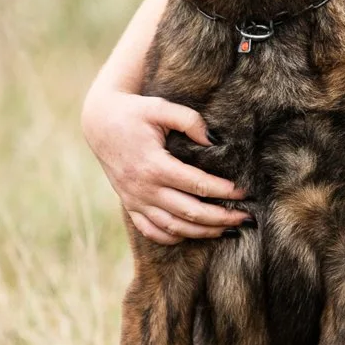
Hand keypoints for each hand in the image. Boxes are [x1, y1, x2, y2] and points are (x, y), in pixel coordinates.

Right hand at [80, 87, 248, 243]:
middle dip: (220, 217)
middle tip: (245, 218)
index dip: (223, 191)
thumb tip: (214, 141)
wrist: (99, 122)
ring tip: (227, 230)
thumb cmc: (135, 112)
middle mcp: (143, 188)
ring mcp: (134, 199)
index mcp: (154, 165)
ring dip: (201, 232)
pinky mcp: (129, 204)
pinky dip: (171, 237)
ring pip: (172, 226)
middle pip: (189, 212)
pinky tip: (191, 234)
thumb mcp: (161, 107)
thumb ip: (190, 121)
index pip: (197, 184)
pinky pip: (150, 230)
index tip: (244, 192)